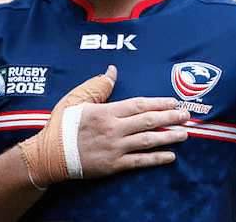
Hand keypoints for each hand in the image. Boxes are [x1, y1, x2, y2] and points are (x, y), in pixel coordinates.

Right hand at [19, 65, 188, 186]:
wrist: (48, 156)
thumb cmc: (61, 126)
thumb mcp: (76, 99)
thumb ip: (98, 85)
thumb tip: (112, 70)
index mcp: (106, 112)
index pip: (139, 105)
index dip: (159, 102)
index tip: (174, 101)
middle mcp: (114, 129)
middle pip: (149, 121)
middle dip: (171, 117)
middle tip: (187, 115)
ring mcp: (115, 148)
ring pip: (148, 141)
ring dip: (169, 137)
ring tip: (185, 134)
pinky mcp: (113, 165)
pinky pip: (139, 161)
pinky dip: (156, 159)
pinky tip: (171, 156)